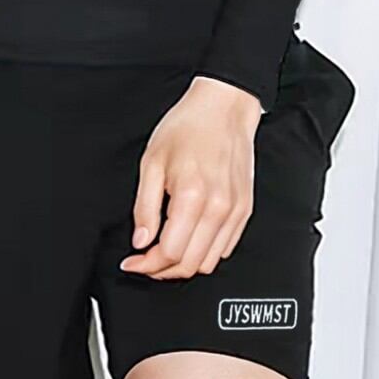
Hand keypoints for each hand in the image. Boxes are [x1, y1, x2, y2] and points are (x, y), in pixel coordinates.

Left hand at [119, 75, 262, 279]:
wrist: (223, 109)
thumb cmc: (187, 127)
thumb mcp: (151, 162)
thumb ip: (145, 207)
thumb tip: (142, 241)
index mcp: (192, 196)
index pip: (170, 251)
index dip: (147, 264)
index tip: (132, 262)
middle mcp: (218, 208)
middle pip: (190, 264)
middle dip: (162, 270)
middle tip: (144, 261)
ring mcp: (235, 211)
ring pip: (210, 262)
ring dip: (184, 265)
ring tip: (163, 253)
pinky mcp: (245, 210)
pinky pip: (225, 248)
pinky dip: (204, 253)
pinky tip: (188, 241)